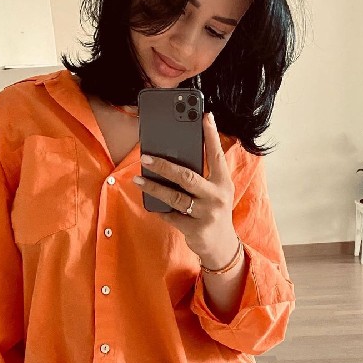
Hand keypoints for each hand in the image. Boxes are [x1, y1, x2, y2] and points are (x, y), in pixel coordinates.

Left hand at [133, 112, 237, 268]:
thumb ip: (203, 176)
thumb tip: (174, 156)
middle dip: (164, 165)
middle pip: (187, 176)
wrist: (221, 246)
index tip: (205, 116)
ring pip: (174, 196)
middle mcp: (217, 196)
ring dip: (153, 187)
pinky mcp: (195, 229)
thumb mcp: (215, 191)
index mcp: (224, 182)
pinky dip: (159, 208)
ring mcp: (206, 213)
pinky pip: (170, 215)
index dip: (211, 135)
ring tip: (138, 179)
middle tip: (145, 157)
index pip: (216, 155)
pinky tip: (149, 202)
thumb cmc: (213, 210)